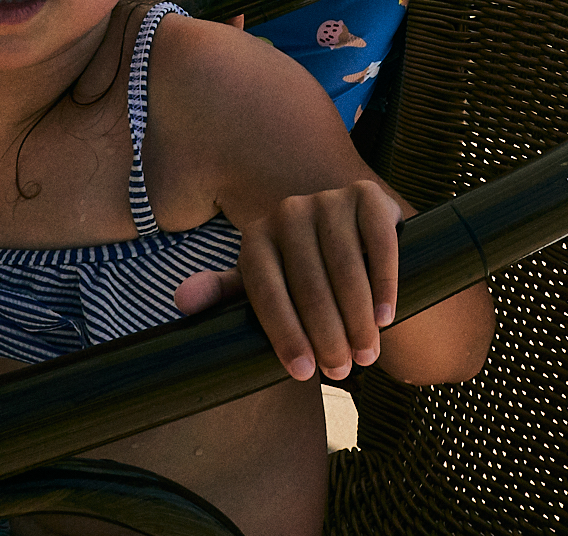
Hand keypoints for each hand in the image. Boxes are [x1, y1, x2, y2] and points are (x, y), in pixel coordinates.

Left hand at [230, 180, 402, 381]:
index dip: (284, 334)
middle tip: (341, 370)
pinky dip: (384, 283)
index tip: (302, 372)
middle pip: (308, 283)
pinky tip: (386, 316)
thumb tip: (181, 299)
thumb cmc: (300, 281)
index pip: (266, 292)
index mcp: (256, 238)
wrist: (355, 249)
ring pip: (345, 267)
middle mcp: (288, 211)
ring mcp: (328, 199)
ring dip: (357, 317)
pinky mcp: (367, 195)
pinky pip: (378, 243)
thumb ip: (224, 296)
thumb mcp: (262, 290)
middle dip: (326, 334)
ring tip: (367, 354)